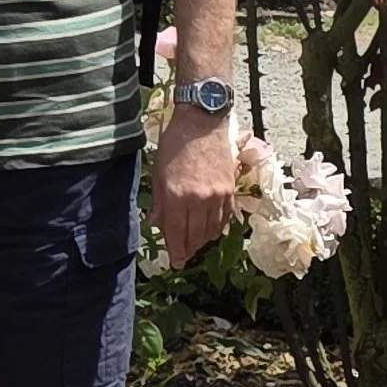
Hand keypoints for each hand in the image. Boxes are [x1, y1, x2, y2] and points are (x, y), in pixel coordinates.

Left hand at [151, 106, 237, 271]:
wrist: (202, 124)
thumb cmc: (175, 145)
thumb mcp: (158, 172)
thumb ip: (159, 202)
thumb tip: (156, 224)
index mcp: (176, 196)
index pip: (176, 232)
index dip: (176, 250)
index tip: (176, 263)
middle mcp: (198, 200)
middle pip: (195, 235)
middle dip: (189, 249)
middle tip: (184, 257)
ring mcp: (216, 196)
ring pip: (211, 230)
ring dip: (203, 241)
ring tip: (196, 246)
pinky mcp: (229, 190)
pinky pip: (224, 218)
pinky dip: (217, 228)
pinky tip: (211, 232)